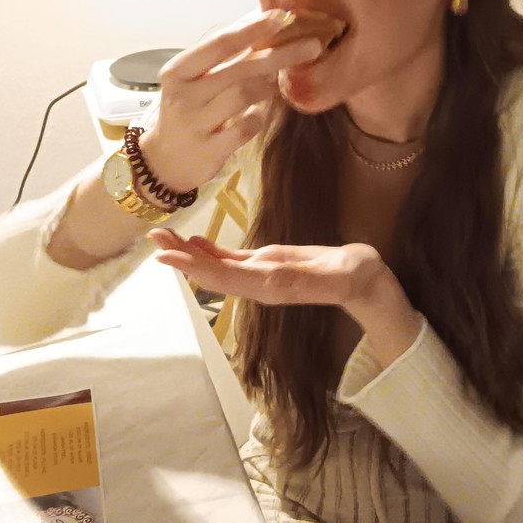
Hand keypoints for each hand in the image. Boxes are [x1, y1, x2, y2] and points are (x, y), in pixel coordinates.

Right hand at [140, 11, 324, 192]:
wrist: (164, 160)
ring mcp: (194, 124)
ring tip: (281, 81)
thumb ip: (224, 57)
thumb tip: (268, 25)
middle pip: (239, 69)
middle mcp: (183, 95)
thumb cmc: (188, 109)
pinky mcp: (208, 151)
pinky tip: (263, 112)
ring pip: (244, 96)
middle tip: (312, 46)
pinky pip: (246, 127)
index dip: (253, 29)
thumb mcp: (194, 80)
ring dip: (269, 86)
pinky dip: (260, 116)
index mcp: (178, 71)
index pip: (220, 43)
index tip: (282, 17)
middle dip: (279, 55)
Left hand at [149, 230, 422, 365]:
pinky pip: (231, 261)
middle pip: (213, 273)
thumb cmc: (358, 276)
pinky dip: (209, 252)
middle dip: (182, 258)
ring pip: (217, 267)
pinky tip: (193, 242)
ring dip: (189, 254)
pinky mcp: (267, 266)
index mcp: (273, 285)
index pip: (227, 277)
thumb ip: (312, 276)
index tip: (168, 257)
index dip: (195, 268)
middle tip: (153, 239)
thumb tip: (274, 277)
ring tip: (163, 237)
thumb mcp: (342, 273)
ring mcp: (261, 276)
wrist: (368, 283)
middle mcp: (260, 284)